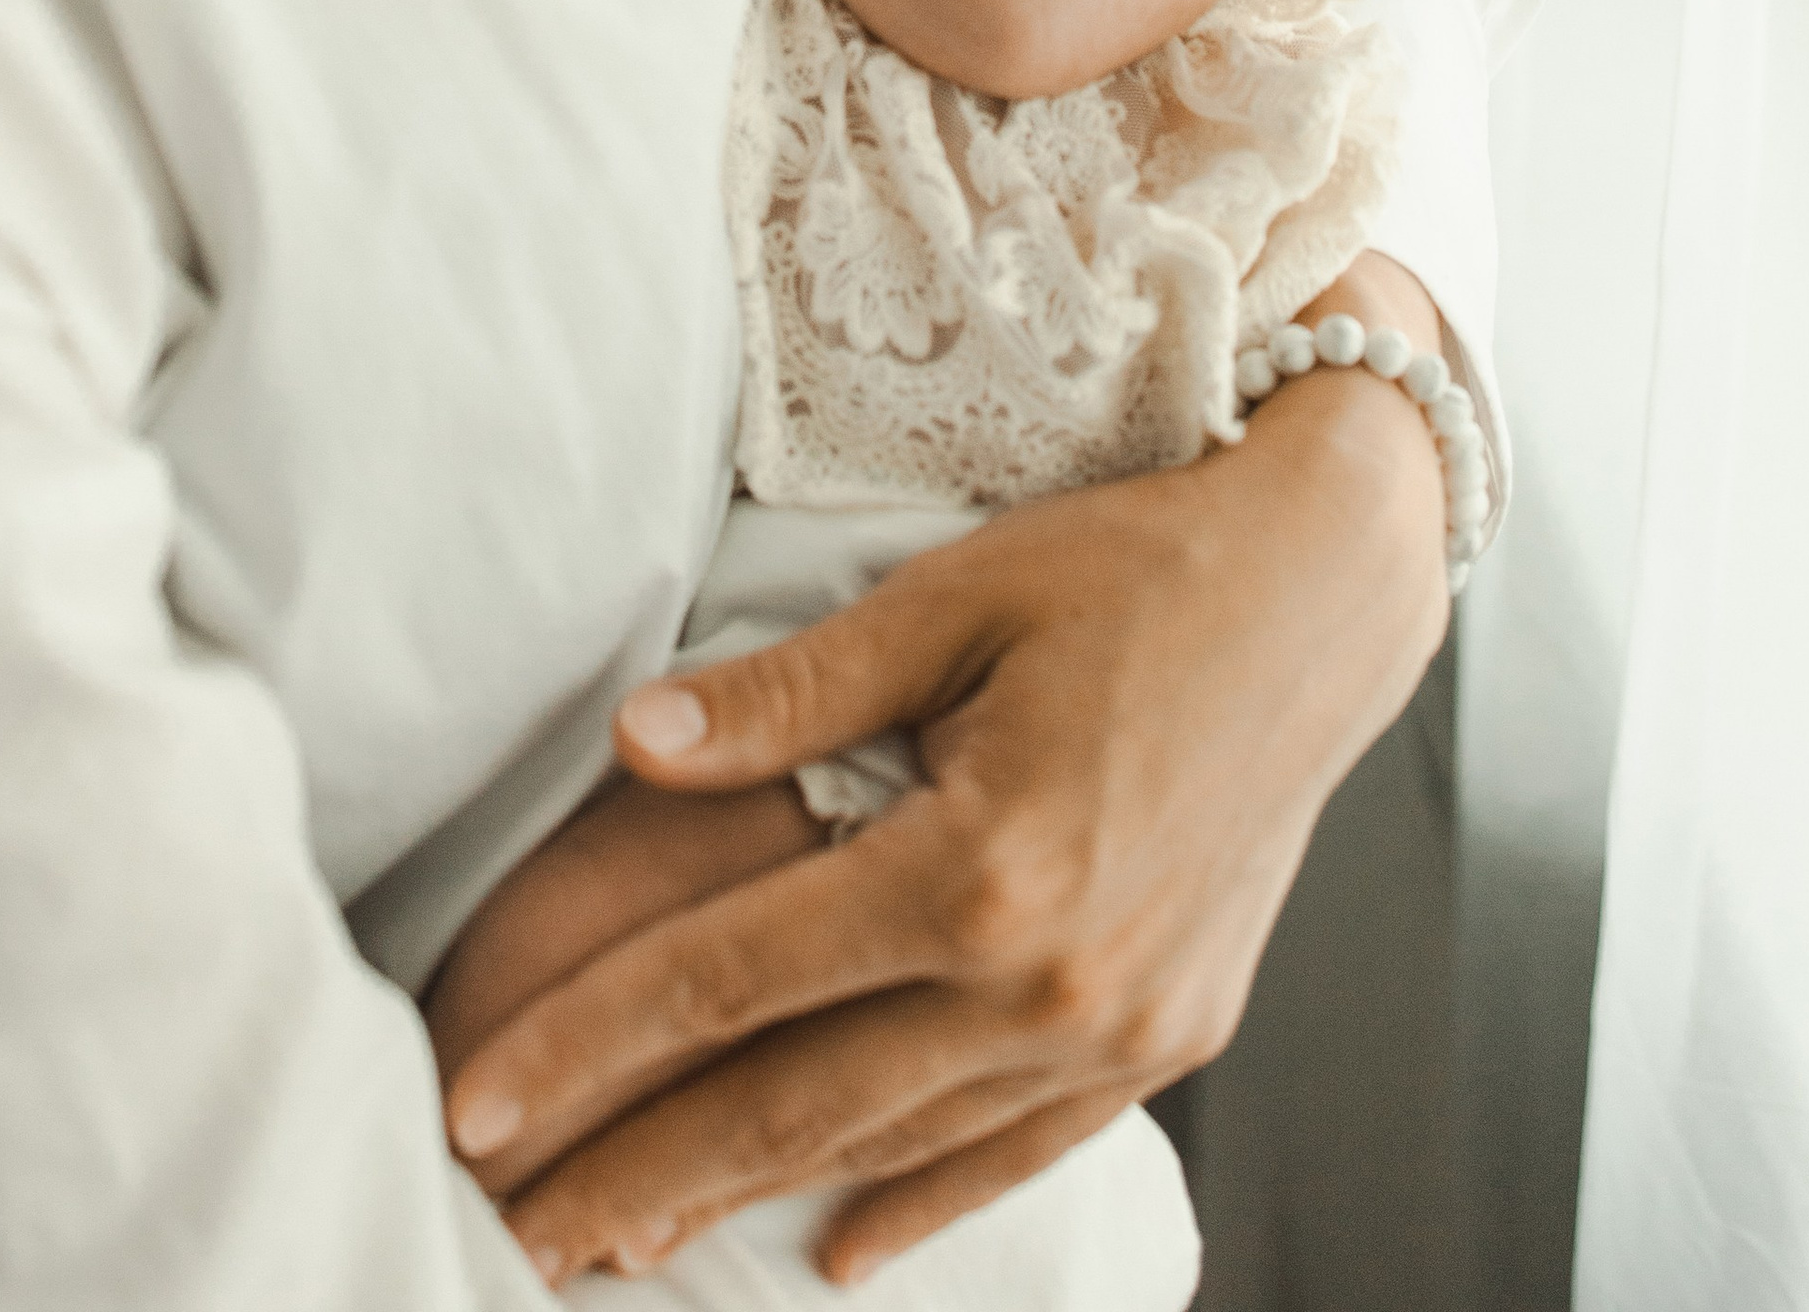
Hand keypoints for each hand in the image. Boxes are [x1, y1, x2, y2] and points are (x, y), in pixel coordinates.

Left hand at [442, 255, 1451, 1289]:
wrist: (1328, 590)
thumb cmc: (1134, 565)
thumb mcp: (949, 598)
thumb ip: (789, 694)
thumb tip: (634, 745)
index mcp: (982, 861)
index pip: (734, 975)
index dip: (594, 1044)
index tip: (480, 1101)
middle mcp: (1050, 973)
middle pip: (797, 1095)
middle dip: (640, 1169)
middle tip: (515, 1229)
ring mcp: (1119, 1025)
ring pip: (895, 1143)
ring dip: (754, 1199)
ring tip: (629, 1241)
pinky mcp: (1170, 1037)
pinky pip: (1020, 1152)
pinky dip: (922, 1204)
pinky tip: (839, 1243)